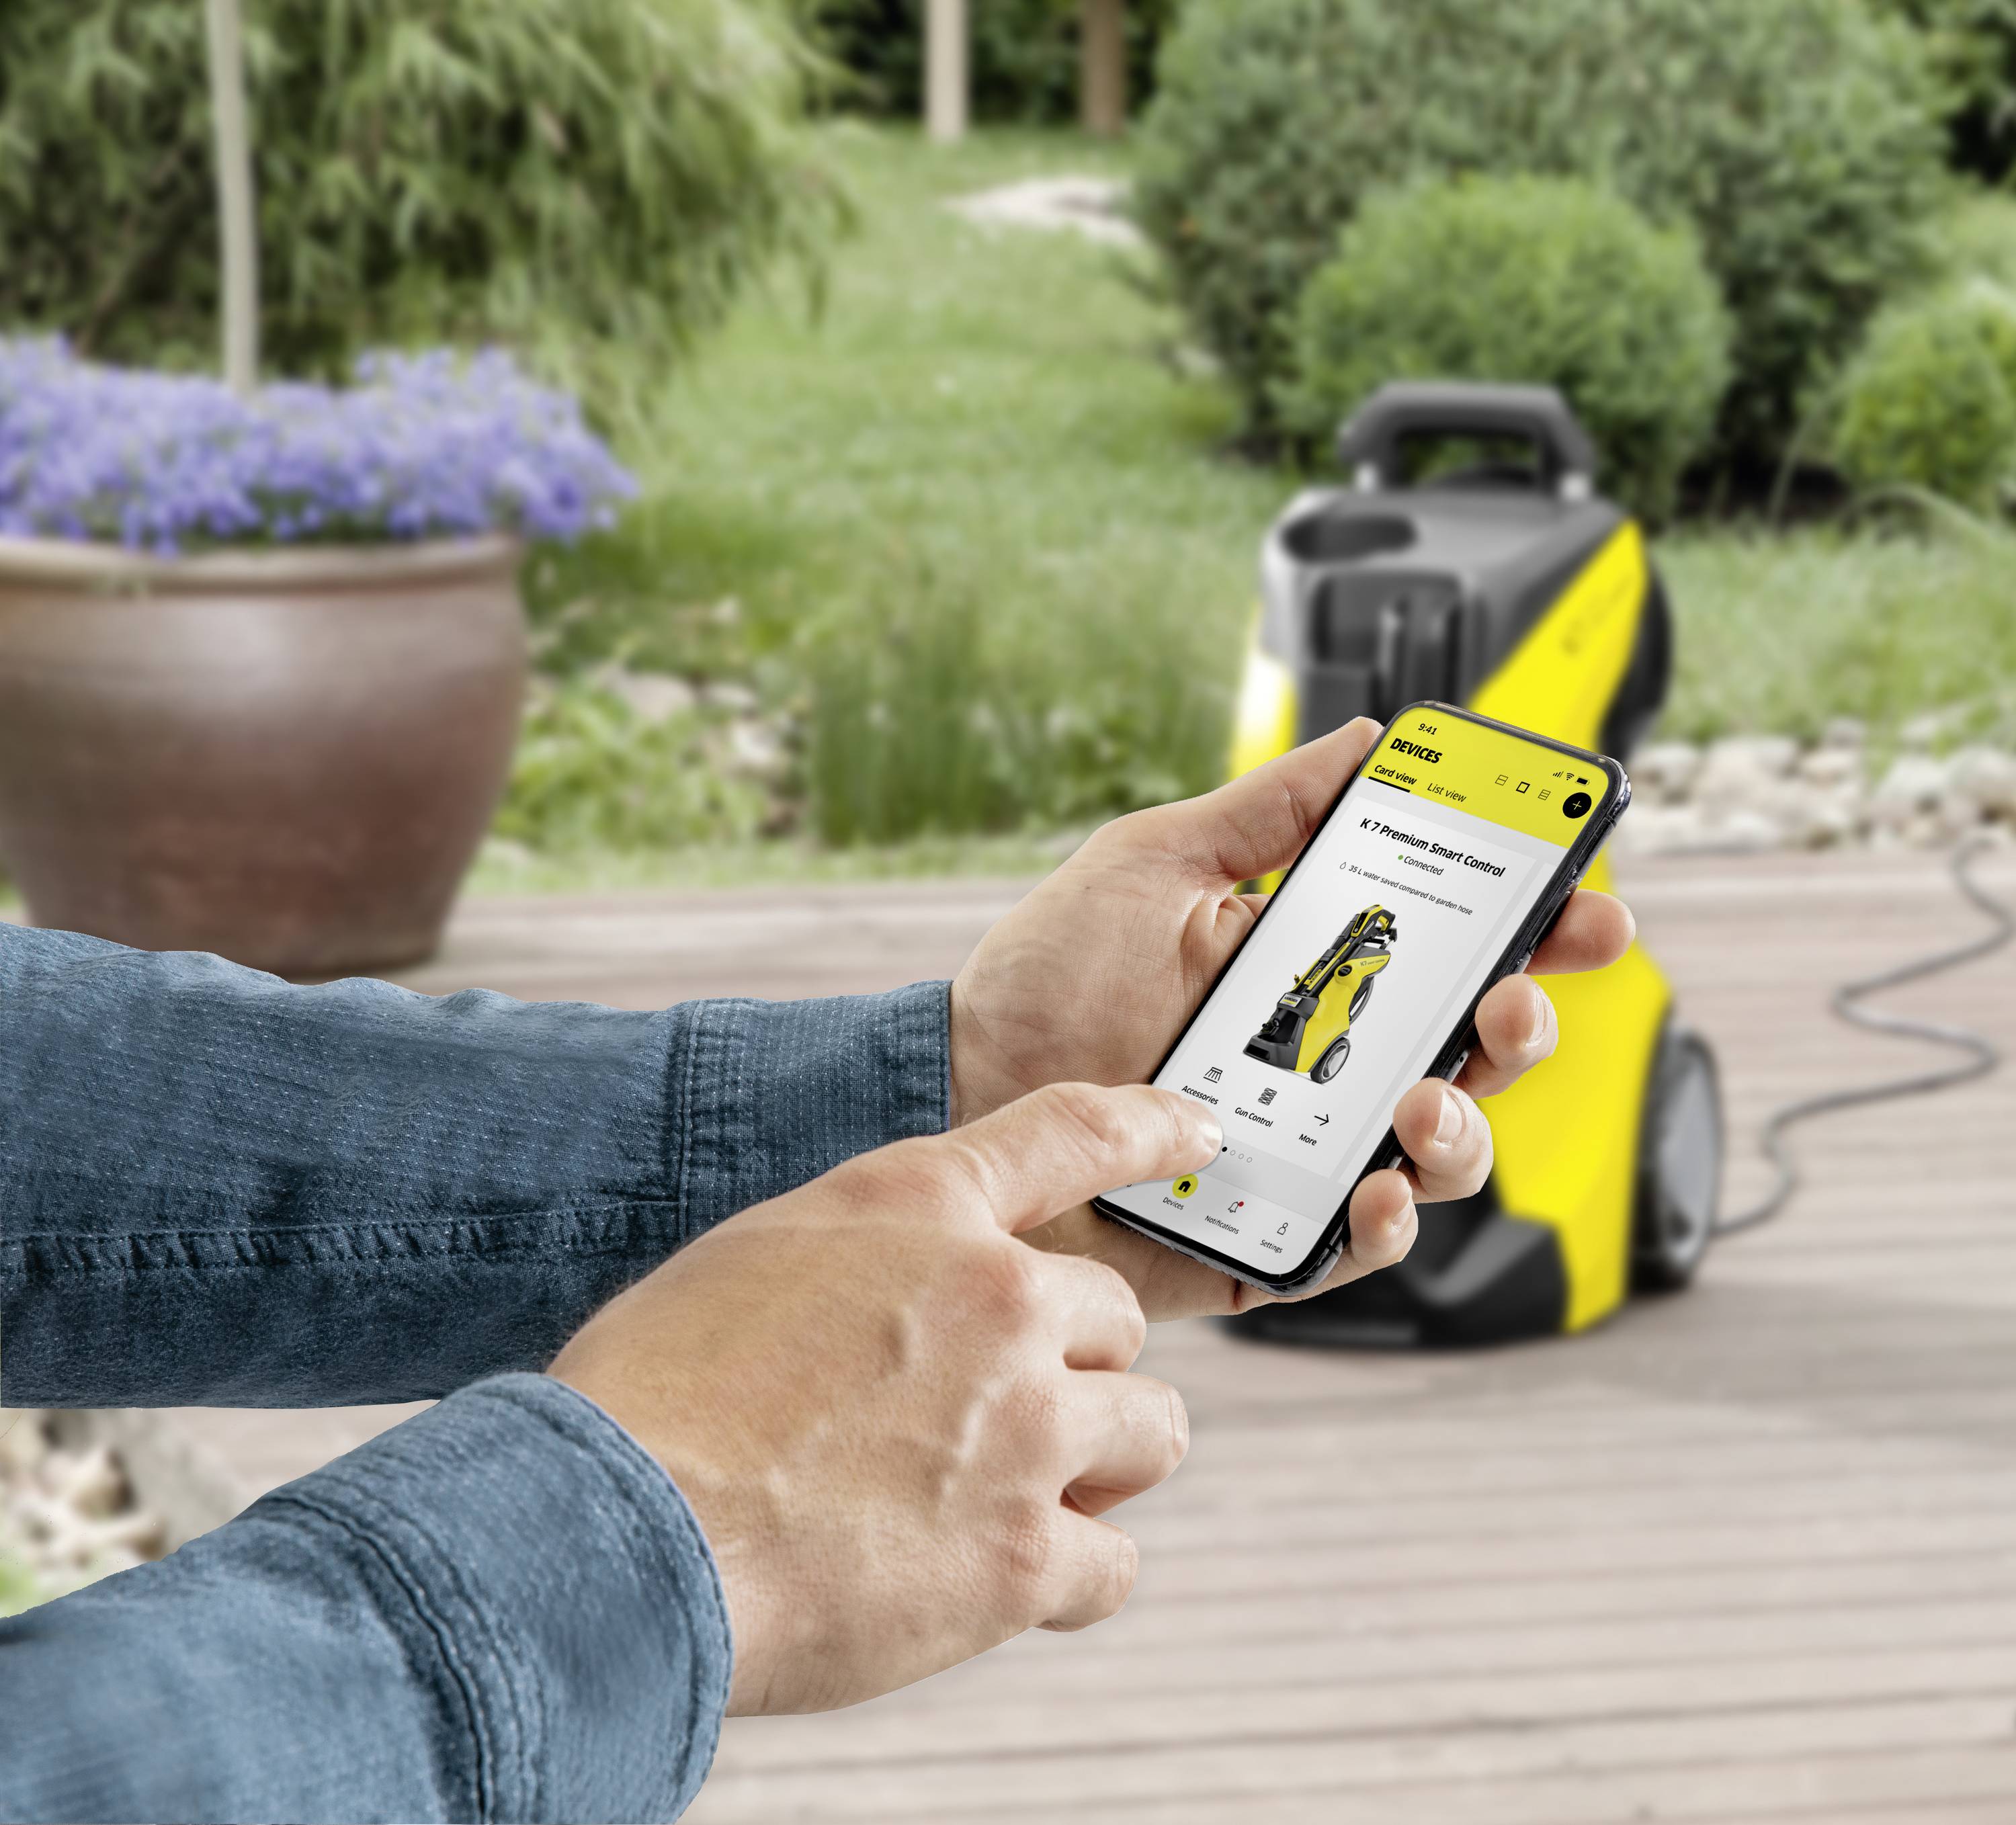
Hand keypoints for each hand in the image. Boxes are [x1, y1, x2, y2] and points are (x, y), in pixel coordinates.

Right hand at [547, 1081, 1219, 1716]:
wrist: (613, 1529)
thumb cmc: (652, 1398)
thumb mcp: (758, 1264)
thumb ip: (867, 1266)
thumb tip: (912, 1314)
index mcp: (918, 1209)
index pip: (1068, 1133)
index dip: (1148, 1126)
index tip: (1197, 1131)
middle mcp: (993, 1298)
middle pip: (1115, 1319)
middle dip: (1075, 1367)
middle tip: (1001, 1421)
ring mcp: (1022, 1427)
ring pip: (1150, 1431)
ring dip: (1099, 1463)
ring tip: (1018, 1499)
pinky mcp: (1020, 1557)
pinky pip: (1113, 1563)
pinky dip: (1071, 1577)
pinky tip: (1002, 1585)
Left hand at [950, 717, 1635, 1320]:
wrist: (956, 1089)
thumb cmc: (1043, 977)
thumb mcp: (1154, 861)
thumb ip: (1269, 809)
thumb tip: (1368, 737)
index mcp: (1314, 972)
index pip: (1454, 951)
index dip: (1536, 933)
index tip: (1590, 908)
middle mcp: (1326, 1065)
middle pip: (1473, 1055)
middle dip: (1524, 1027)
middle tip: (1512, 1002)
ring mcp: (1304, 1154)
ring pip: (1440, 1157)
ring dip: (1465, 1129)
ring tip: (1423, 1104)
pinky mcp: (1268, 1237)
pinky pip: (1359, 1247)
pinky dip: (1387, 1226)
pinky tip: (1373, 1193)